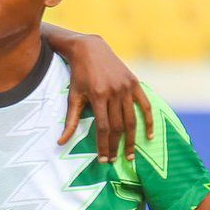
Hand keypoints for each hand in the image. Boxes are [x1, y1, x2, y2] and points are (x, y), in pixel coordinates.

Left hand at [58, 35, 152, 163]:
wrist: (90, 49)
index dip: (103, 145)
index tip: (103, 160)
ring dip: (132, 140)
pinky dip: (148, 121)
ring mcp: (126, 87)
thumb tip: (60, 142)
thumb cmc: (78, 75)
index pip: (103, 127)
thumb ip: (70, 121)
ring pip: (131, 119)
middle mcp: (114, 92)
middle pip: (118, 126)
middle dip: (115, 146)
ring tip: (129, 155)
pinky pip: (145, 105)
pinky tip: (148, 136)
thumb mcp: (72, 96)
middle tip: (114, 161)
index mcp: (98, 95)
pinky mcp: (134, 83)